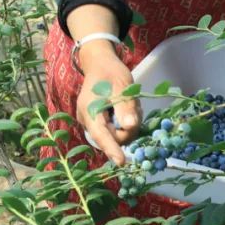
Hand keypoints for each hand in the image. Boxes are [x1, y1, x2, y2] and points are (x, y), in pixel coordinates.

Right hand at [74, 49, 141, 165]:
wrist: (100, 63)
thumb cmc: (110, 72)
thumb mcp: (121, 86)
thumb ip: (125, 107)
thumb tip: (129, 126)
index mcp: (89, 110)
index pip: (101, 134)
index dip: (112, 149)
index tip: (122, 162)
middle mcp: (87, 119)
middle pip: (110, 137)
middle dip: (127, 130)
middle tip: (137, 110)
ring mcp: (92, 122)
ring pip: (114, 134)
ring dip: (128, 125)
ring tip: (132, 106)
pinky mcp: (98, 122)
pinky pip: (113, 130)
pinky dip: (124, 123)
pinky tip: (127, 109)